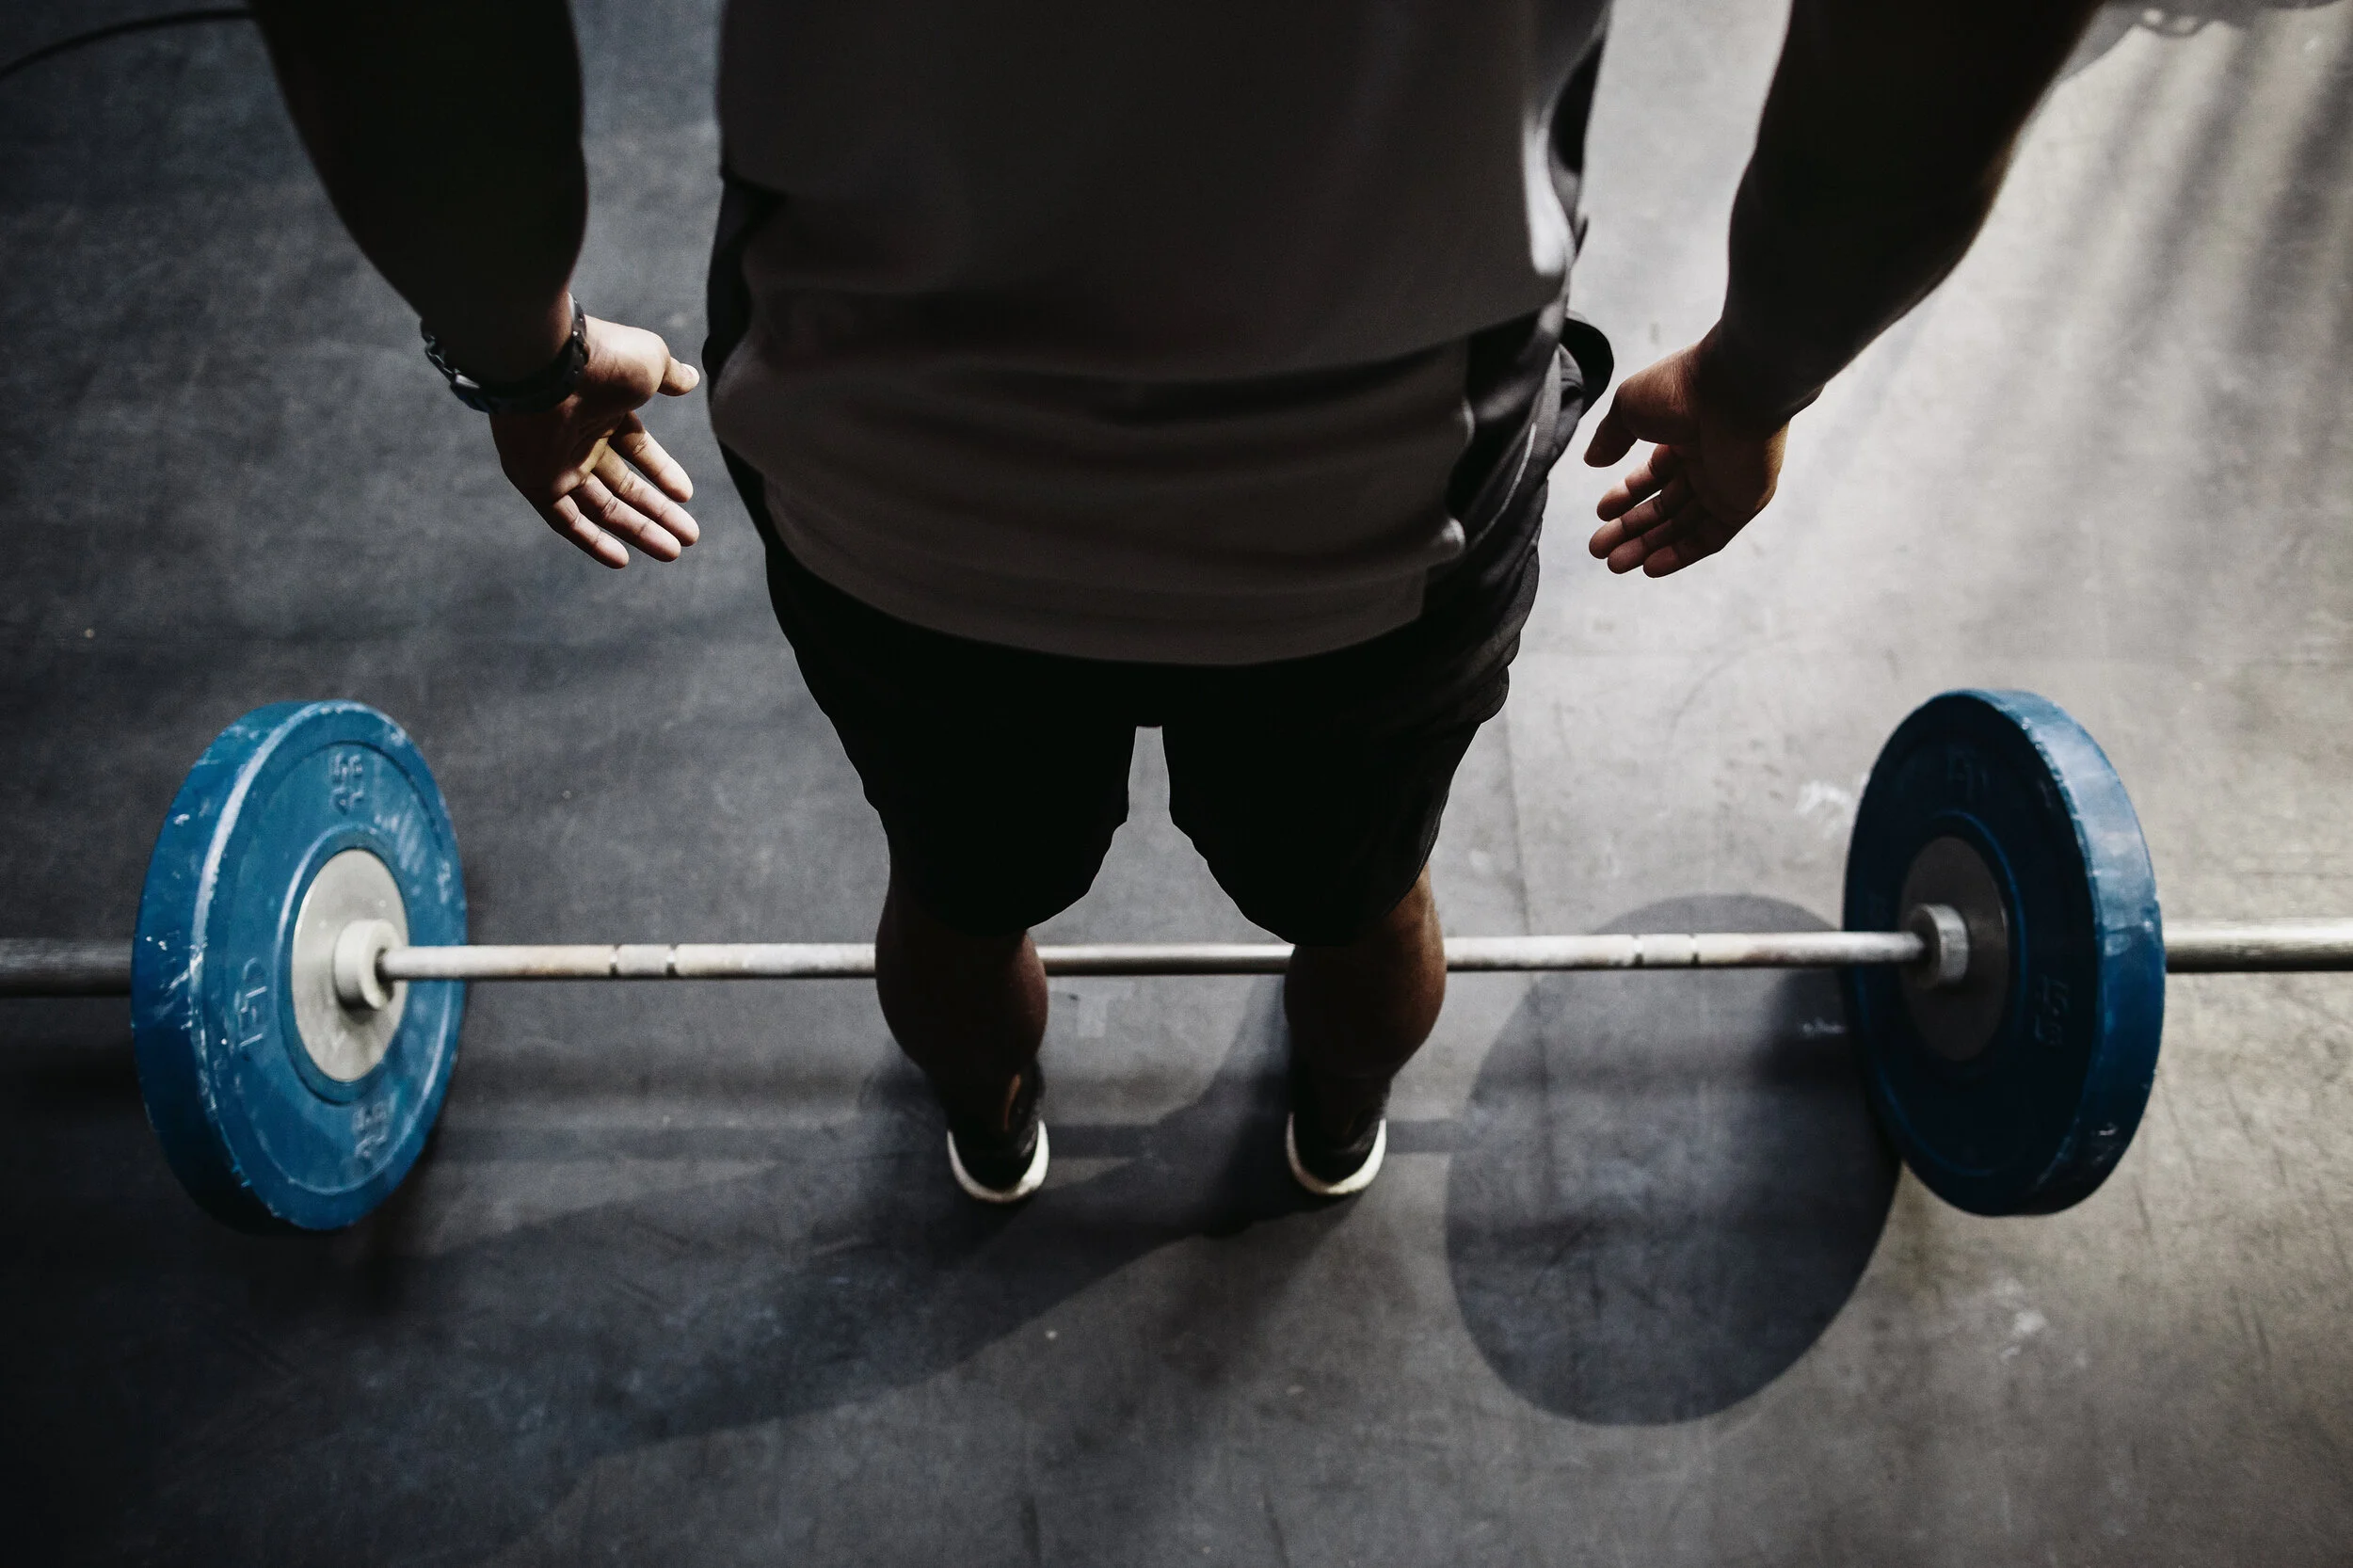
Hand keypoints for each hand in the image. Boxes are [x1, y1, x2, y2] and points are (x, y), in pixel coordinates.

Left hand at [487, 316, 701, 568]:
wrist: (549, 364)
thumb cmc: (603, 359)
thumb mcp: (651, 362)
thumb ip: (670, 374)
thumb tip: (691, 379)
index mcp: (604, 410)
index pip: (637, 449)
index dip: (662, 472)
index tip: (686, 495)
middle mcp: (579, 437)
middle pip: (624, 485)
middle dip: (658, 512)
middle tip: (690, 537)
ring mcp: (557, 462)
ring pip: (602, 507)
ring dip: (638, 530)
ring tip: (673, 552)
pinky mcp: (537, 482)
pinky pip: (564, 520)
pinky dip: (591, 541)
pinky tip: (622, 560)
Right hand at [1582, 329, 1790, 577]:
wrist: (1735, 388)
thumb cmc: (1681, 388)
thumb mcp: (1629, 407)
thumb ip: (1610, 436)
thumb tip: (1592, 461)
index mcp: (1684, 435)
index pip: (1653, 476)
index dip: (1625, 497)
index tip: (1600, 513)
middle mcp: (1706, 462)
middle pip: (1664, 507)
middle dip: (1630, 529)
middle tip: (1599, 550)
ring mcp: (1726, 485)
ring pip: (1683, 526)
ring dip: (1648, 547)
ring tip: (1614, 563)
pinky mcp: (1743, 504)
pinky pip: (1710, 537)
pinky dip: (1681, 555)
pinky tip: (1649, 567)